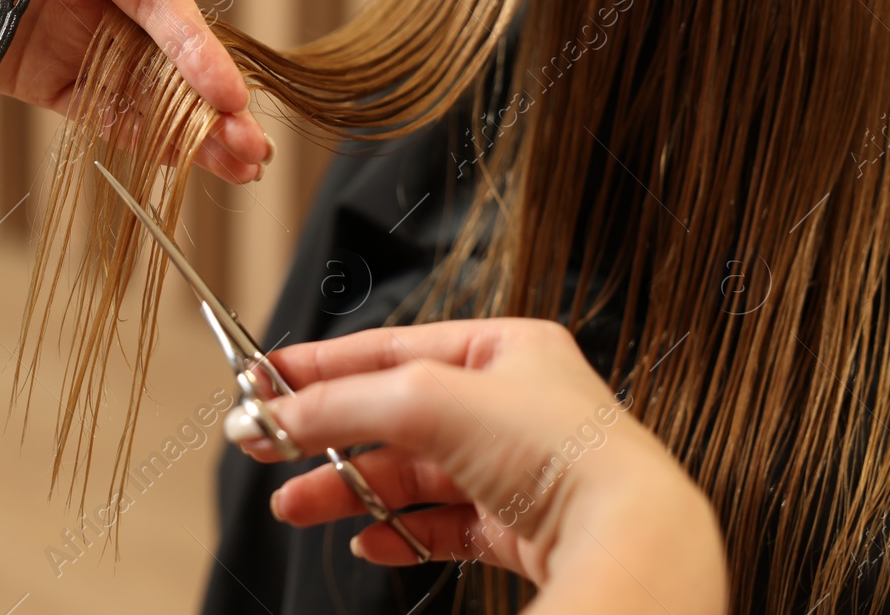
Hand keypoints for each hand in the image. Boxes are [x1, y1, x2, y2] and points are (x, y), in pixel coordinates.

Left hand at [0, 0, 269, 180]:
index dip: (191, 43)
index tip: (221, 90)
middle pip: (163, 49)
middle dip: (211, 98)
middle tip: (252, 145)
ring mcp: (61, 35)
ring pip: (140, 85)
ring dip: (190, 126)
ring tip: (240, 167)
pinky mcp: (32, 75)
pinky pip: (94, 109)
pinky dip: (138, 135)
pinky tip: (179, 162)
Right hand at [234, 319, 727, 614]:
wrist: (624, 535)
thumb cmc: (553, 447)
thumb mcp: (425, 400)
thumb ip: (343, 402)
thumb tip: (276, 412)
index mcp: (503, 349)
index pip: (391, 348)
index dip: (322, 365)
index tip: (265, 380)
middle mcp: (510, 405)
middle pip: (392, 417)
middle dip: (324, 438)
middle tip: (264, 448)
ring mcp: (514, 469)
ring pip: (409, 476)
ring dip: (347, 490)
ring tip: (294, 507)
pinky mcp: (518, 526)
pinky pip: (441, 526)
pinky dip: (398, 532)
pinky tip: (367, 540)